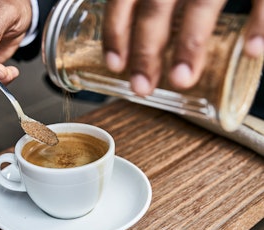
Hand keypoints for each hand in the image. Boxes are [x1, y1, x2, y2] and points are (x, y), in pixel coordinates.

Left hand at [102, 0, 263, 95]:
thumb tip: (132, 21)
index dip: (116, 31)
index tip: (114, 64)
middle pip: (156, 5)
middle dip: (146, 50)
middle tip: (141, 87)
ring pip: (202, 3)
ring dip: (190, 45)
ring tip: (181, 79)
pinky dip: (260, 21)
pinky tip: (251, 50)